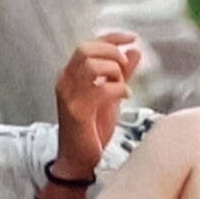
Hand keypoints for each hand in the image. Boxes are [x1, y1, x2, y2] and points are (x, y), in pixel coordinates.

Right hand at [54, 31, 139, 177]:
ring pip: (92, 66)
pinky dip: (118, 89)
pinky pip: (100, 89)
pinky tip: (125, 97)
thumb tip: (134, 51)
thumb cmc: (92, 129)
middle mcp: (65, 81)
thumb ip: (121, 74)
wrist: (78, 161)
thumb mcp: (110, 97)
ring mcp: (68, 96)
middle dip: (111, 52)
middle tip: (125, 67)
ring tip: (122, 86)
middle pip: (86, 49)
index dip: (111, 37)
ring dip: (114, 72)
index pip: (88, 44)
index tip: (132, 37)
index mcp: (71, 75)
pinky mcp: (76, 111)